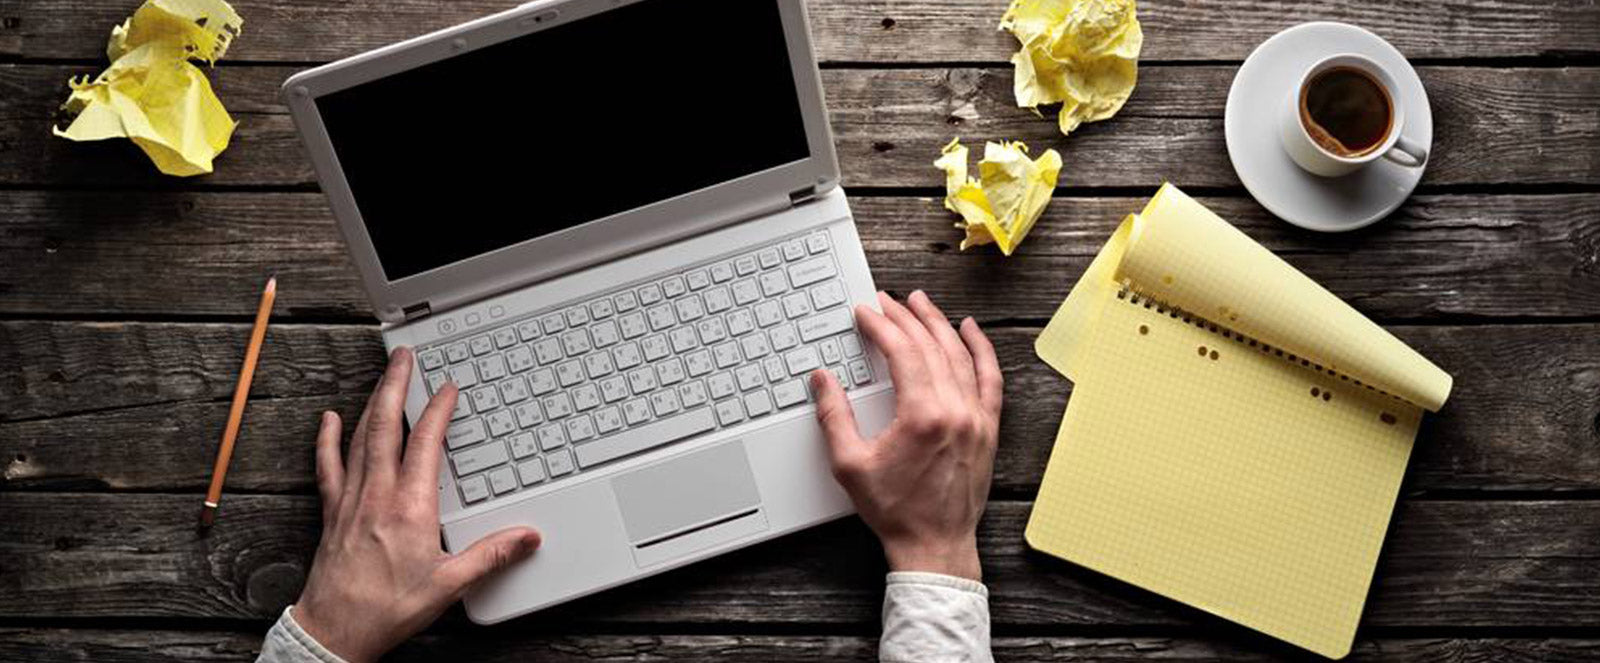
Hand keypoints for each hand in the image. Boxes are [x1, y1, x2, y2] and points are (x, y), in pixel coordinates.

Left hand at [293, 348, 541, 662]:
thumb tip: (528, 536)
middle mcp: (377, 496)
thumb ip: (491, 555)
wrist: (335, 632)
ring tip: (382, 378)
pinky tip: (329, 419)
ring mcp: (350, 501)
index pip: (425, 445)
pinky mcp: (332, 513)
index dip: (437, 411)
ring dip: (371, 403)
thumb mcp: (449, 586)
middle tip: (405, 358)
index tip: (447, 388)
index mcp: (410, 508)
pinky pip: (328, 466)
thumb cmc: (386, 610)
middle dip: (396, 386)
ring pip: (359, 438)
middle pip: (386, 427)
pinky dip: (328, 438)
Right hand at [811, 291, 1002, 580]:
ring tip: (920, 303)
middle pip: (931, 347)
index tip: (865, 313)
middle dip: (905, 318)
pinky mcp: (988, 428)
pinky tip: (970, 331)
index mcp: (923, 415)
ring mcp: (977, 418)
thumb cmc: (895, 511)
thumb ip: (834, 416)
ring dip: (938, 324)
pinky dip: (981, 350)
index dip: (881, 326)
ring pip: (960, 356)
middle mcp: (956, 410)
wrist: (934, 545)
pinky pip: (990, 379)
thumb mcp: (850, 464)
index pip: (902, 352)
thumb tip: (822, 379)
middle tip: (887, 301)